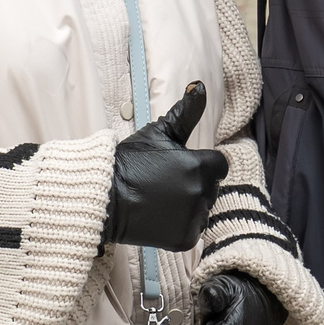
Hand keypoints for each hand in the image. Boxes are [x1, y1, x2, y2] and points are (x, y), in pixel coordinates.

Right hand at [102, 82, 228, 251]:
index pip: (218, 165)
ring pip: (204, 208)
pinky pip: (194, 228)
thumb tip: (200, 85)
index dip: (200, 164)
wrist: (105, 199)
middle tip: (165, 182)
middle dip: (195, 183)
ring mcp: (193, 218)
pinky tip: (162, 215)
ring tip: (162, 198)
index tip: (178, 167)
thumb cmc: (131, 162)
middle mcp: (200, 193)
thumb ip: (186, 112)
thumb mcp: (158, 133)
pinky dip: (182, 224)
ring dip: (190, 204)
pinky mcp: (185, 239)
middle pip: (211, 187)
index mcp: (199, 166)